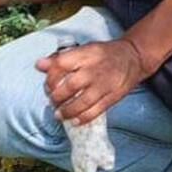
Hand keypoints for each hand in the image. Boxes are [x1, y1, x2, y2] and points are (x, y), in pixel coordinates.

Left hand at [35, 39, 149, 124]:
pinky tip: (75, 121)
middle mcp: (95, 69)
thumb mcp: (82, 50)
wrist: (133, 57)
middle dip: (57, 97)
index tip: (48, 86)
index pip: (61, 65)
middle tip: (52, 101)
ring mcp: (105, 83)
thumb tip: (39, 65)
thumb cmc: (103, 54)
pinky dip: (84, 117)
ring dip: (68, 111)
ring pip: (83, 101)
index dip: (51, 78)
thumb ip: (60, 59)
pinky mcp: (113, 95)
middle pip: (71, 85)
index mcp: (85, 54)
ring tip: (59, 115)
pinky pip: (97, 110)